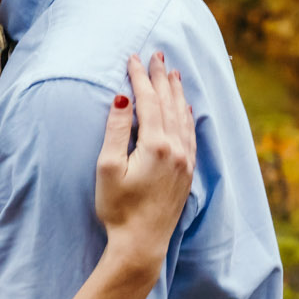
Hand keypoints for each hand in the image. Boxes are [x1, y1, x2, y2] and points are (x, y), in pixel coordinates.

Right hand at [94, 51, 196, 270]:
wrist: (142, 244)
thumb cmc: (119, 209)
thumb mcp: (108, 168)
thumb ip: (117, 130)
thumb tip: (124, 99)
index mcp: (155, 145)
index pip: (148, 101)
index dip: (139, 77)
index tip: (133, 58)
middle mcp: (176, 149)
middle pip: (169, 103)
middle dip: (161, 77)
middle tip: (157, 54)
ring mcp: (185, 161)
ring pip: (183, 117)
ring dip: (177, 93)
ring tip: (173, 73)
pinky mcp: (187, 173)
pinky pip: (191, 135)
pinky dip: (188, 116)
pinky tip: (187, 108)